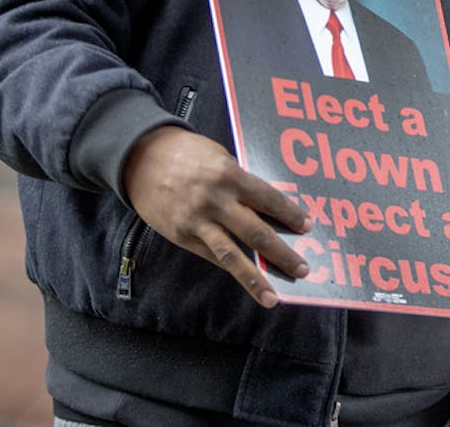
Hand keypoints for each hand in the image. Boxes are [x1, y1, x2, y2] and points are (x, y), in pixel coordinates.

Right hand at [122, 126, 312, 307]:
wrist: (142, 159)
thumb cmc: (188, 153)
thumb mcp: (220, 158)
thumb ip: (242, 182)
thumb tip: (269, 208)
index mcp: (229, 176)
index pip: (268, 199)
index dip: (290, 214)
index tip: (308, 226)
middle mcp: (215, 201)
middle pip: (256, 232)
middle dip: (282, 253)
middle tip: (303, 269)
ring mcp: (197, 222)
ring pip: (231, 255)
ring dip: (255, 278)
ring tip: (272, 296)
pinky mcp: (182, 237)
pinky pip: (212, 256)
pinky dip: (231, 268)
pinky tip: (247, 280)